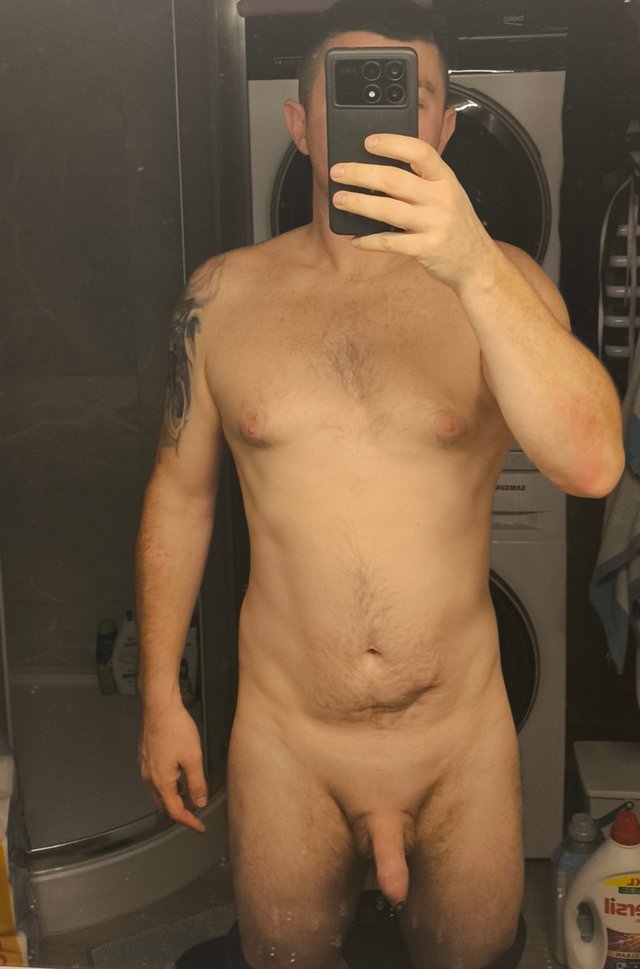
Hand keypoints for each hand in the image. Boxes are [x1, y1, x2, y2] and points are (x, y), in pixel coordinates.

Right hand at [139, 699, 207, 831]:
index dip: (189, 821)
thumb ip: (196, 783)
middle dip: (180, 810)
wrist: (158, 706)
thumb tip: (199, 802)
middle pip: (164, 804)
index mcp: (160, 781)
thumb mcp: (193, 758)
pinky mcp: (145, 756)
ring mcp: (145, 766)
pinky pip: (155, 779)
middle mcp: (149, 777)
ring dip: (174, 797)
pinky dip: (168, 785)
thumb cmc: (174, 728)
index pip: (174, 811)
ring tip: (191, 793)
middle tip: (197, 810)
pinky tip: (178, 776)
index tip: (199, 826)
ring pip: (158, 792)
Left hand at [330, 133, 494, 288]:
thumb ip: (423, 180)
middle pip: (395, 180)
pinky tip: (356, 239)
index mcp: (445, 179)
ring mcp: (434, 224)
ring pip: (388, 210)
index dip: (393, 143)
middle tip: (338, 171)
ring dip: (359, 204)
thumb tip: (381, 168)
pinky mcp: (426, 249)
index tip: (368, 142)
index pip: (420, 152)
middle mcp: (441, 198)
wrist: (476, 262)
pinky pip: (390, 243)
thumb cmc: (455, 225)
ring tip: (340, 199)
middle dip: (361, 174)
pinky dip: (369, 241)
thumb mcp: (448, 194)